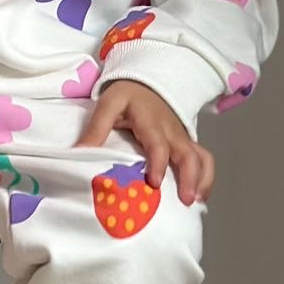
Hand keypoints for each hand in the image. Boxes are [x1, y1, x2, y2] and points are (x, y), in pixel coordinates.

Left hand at [73, 79, 213, 205]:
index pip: (158, 144)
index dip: (158, 163)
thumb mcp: (108, 105)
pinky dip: (205, 177)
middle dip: (190, 177)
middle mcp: (171, 131)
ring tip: (196, 202)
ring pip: (202, 157)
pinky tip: (198, 196)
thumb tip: (78, 153)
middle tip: (185, 201)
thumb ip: (95, 129)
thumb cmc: (127, 96)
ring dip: (202, 179)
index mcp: (151, 122)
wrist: (147, 81)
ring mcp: (182, 137)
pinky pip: (203, 159)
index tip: (155, 183)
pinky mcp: (187, 142)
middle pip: (188, 154)